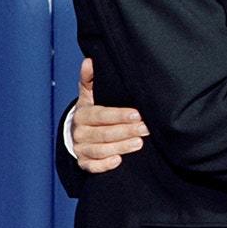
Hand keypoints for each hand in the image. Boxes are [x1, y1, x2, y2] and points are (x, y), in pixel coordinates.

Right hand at [72, 58, 148, 172]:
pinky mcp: (83, 162)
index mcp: (83, 114)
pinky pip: (92, 167)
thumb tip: (90, 60)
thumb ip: (90, 79)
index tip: (138, 114)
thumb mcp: (90, 93)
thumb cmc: (92, 109)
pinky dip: (104, 165)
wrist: (80, 131)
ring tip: (139, 143)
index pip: (102, 115)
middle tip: (146, 128)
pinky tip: (118, 161)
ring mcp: (81, 148)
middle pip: (104, 133)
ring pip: (100, 150)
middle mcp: (80, 132)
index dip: (119, 115)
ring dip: (120, 147)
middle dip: (126, 131)